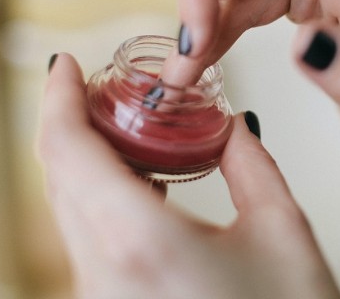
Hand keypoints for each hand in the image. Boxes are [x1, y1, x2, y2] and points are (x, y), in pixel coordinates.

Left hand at [38, 53, 339, 298]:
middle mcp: (104, 275)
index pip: (67, 151)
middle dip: (73, 120)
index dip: (58, 97)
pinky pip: (89, 237)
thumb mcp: (282, 230)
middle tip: (107, 86)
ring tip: (128, 123)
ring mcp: (102, 297)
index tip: (64, 63)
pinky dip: (103, 194)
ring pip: (69, 207)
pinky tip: (143, 177)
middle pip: (60, 175)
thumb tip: (233, 123)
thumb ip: (252, 163)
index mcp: (140, 243)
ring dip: (88, 157)